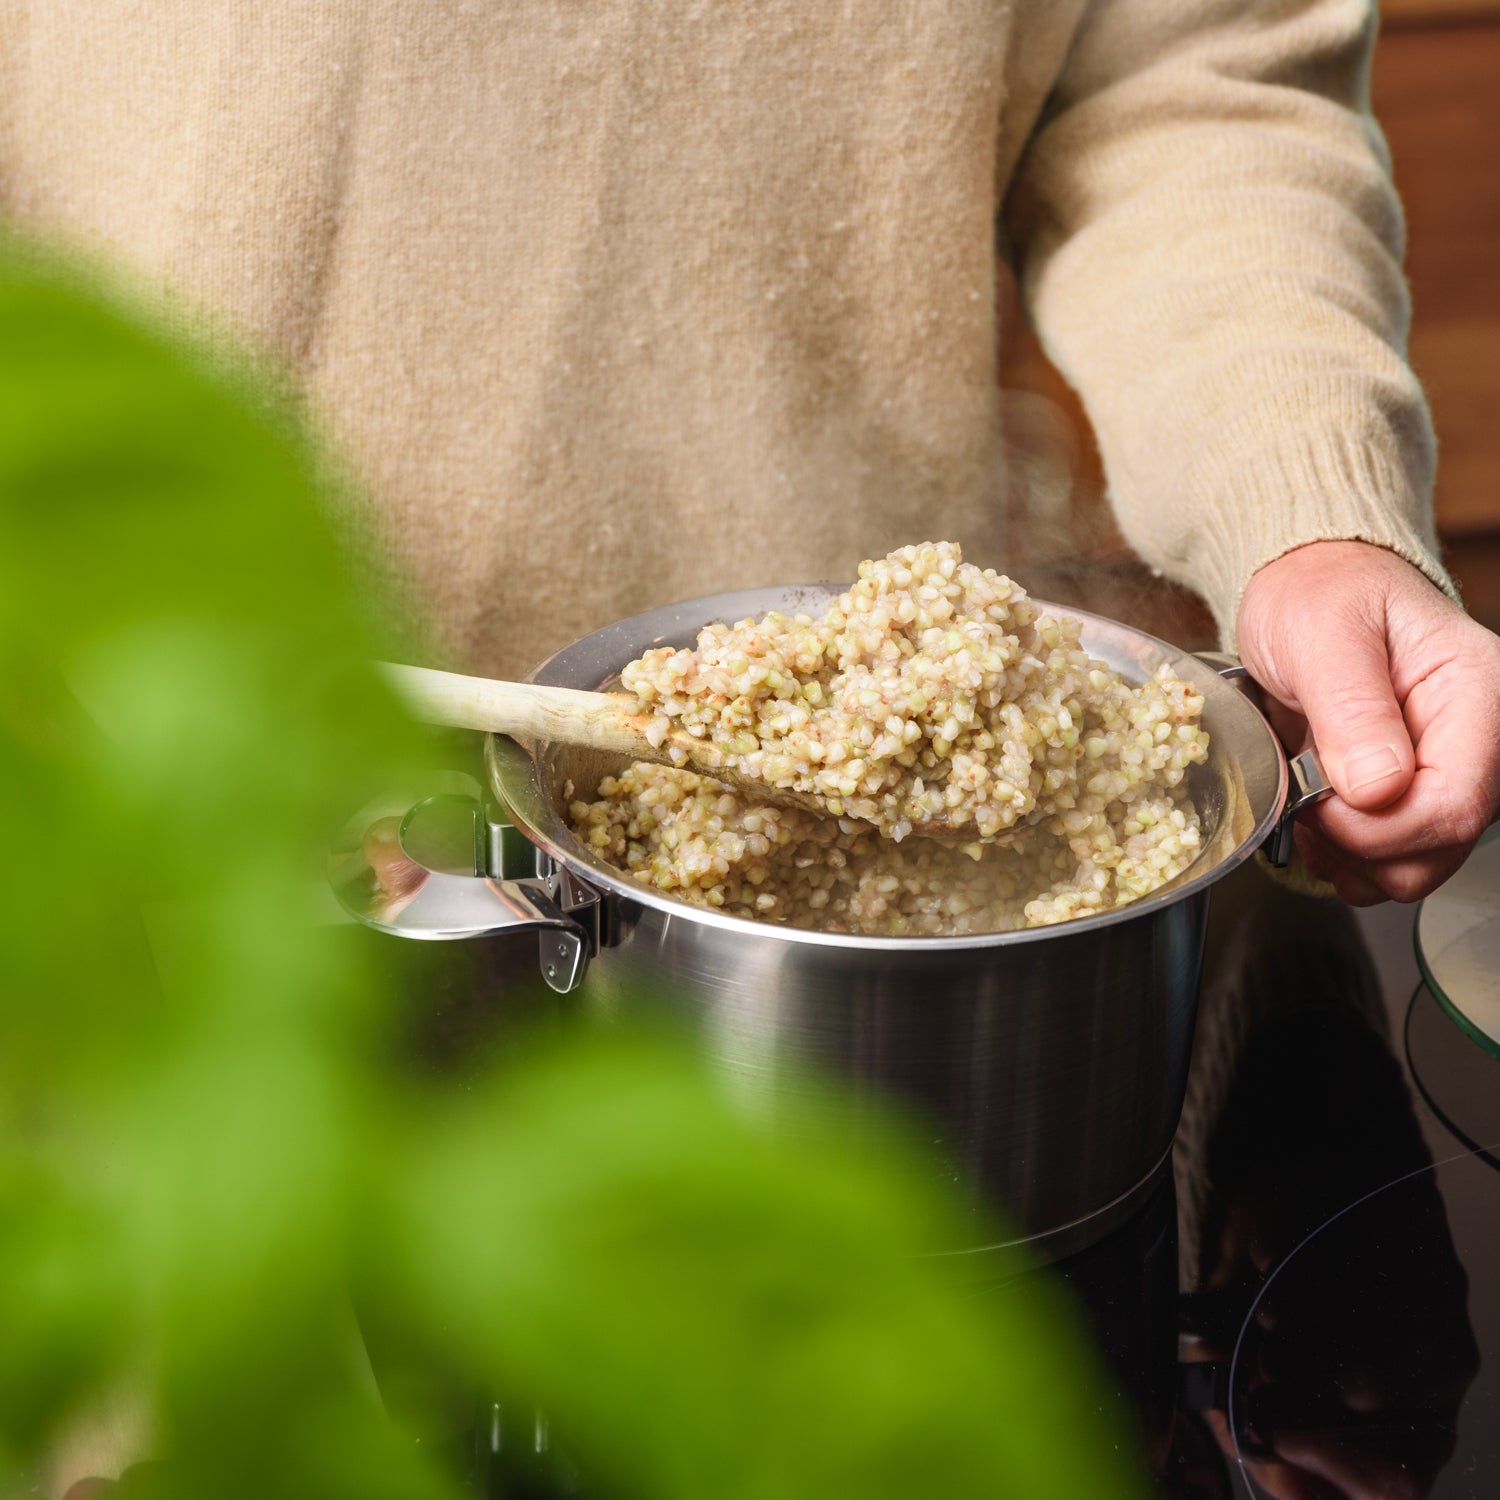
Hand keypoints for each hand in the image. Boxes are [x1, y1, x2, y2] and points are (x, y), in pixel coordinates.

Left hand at [1236, 540, 1499, 903]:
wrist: (1307, 586)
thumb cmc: (1321, 593)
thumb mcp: (1323, 632)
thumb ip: (1352, 708)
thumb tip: (1378, 788)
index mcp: (1476, 696)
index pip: (1458, 802)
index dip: (1379, 826)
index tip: (1317, 799)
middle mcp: (1474, 744)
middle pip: (1440, 846)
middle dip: (1358, 843)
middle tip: (1302, 793)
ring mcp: (1442, 774)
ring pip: (1413, 867)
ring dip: (1346, 855)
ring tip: (1303, 799)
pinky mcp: (1407, 797)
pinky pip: (1384, 861)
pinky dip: (1339, 856)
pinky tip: (1310, 814)